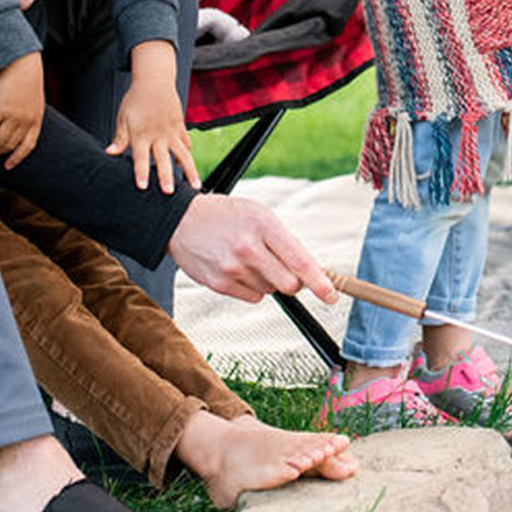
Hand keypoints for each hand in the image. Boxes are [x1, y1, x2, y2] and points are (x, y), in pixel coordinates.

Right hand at [0, 53, 44, 168]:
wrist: (23, 62)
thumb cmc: (26, 78)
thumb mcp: (33, 98)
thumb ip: (27, 112)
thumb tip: (15, 124)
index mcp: (36, 120)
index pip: (28, 145)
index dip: (16, 157)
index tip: (7, 166)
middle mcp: (26, 121)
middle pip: (8, 145)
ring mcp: (15, 116)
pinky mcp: (1, 109)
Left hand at [107, 42, 199, 193]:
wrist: (154, 81)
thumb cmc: (136, 99)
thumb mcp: (123, 118)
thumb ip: (120, 138)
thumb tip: (110, 153)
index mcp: (141, 133)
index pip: (140, 157)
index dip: (141, 172)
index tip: (143, 186)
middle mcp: (158, 135)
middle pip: (163, 159)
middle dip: (166, 177)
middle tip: (169, 193)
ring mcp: (172, 131)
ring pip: (183, 154)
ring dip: (189, 171)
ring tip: (195, 186)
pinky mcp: (180, 126)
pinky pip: (186, 143)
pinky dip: (187, 155)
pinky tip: (188, 166)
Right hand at [166, 194, 337, 304]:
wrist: (181, 221)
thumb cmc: (226, 216)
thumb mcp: (259, 214)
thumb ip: (285, 241)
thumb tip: (309, 271)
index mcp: (263, 225)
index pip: (299, 260)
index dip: (319, 282)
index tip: (331, 295)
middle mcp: (248, 247)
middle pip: (289, 284)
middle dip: (294, 282)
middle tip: (282, 268)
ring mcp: (232, 267)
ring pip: (270, 290)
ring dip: (268, 280)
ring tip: (249, 258)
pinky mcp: (219, 283)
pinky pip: (252, 297)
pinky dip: (251, 287)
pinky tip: (237, 268)